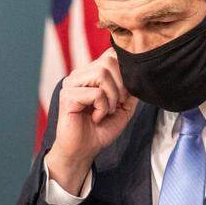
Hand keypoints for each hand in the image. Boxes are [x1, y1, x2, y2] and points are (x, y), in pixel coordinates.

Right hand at [44, 48, 136, 190]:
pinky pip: (95, 93)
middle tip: (117, 104)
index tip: (126, 92)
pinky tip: (97, 118)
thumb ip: (131, 89)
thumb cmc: (101, 128)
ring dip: (112, 96)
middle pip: (109, 61)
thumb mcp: (124, 107)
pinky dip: (102, 107)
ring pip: (102, 74)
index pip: (111, 54)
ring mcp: (71, 83)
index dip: (125, 70)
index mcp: (91, 73)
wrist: (84, 150)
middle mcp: (80, 74)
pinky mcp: (67, 96)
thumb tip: (138, 74)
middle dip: (121, 85)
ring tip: (108, 111)